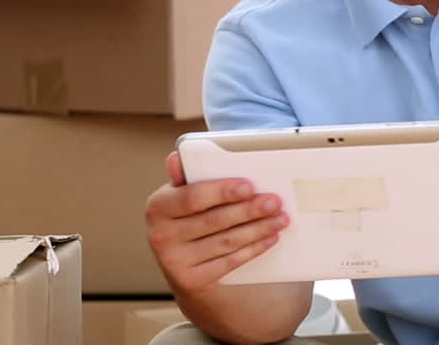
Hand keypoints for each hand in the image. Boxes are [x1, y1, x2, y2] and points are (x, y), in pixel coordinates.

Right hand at [144, 151, 289, 293]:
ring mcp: (174, 262)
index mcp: (157, 207)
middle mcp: (160, 236)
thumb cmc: (190, 217)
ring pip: (226, 241)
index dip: (222, 191)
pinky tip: (270, 237)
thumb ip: (187, 177)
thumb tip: (176, 158)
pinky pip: (230, 262)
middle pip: (214, 220)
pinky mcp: (191, 281)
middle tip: (276, 201)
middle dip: (249, 210)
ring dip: (258, 229)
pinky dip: (254, 248)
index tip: (249, 186)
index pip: (192, 197)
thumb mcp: (184, 195)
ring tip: (281, 218)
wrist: (183, 263)